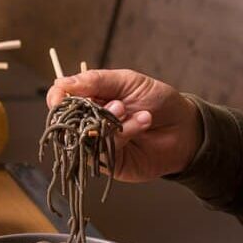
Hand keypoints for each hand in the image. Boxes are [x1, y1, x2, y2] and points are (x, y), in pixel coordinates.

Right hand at [46, 69, 201, 181]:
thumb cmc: (158, 101)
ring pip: (86, 137)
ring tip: (137, 113)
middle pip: (68, 121)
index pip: (61, 100)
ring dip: (112, 122)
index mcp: (90, 100)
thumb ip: (94, 80)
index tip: (61, 96)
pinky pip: (103, 151)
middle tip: (119, 104)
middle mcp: (89, 123)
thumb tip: (60, 83)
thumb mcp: (127, 80)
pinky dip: (123, 134)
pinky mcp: (109, 162)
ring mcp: (98, 144)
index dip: (57, 98)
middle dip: (90, 111)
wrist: (185, 127)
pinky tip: (143, 123)